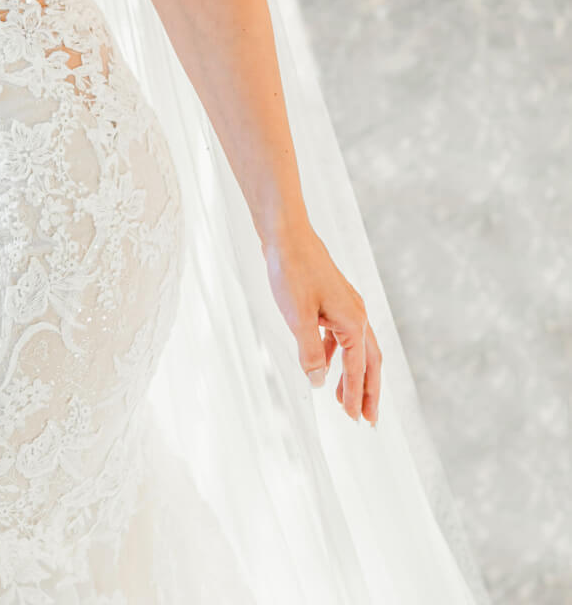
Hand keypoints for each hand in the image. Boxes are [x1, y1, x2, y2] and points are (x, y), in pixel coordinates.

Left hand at [262, 221, 381, 425]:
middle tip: (368, 421)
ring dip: (353, 375)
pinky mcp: (333, 299)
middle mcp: (357, 313)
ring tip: (344, 400)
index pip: (359, 370)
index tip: (358, 422)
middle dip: (369, 391)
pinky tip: (323, 364)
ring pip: (357, 349)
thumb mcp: (297, 317)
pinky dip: (335, 354)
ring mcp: (346, 305)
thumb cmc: (292, 271)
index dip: (357, 397)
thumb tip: (319, 383)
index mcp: (353, 321)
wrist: (286, 233)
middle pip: (370, 361)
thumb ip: (309, 353)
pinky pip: (340, 335)